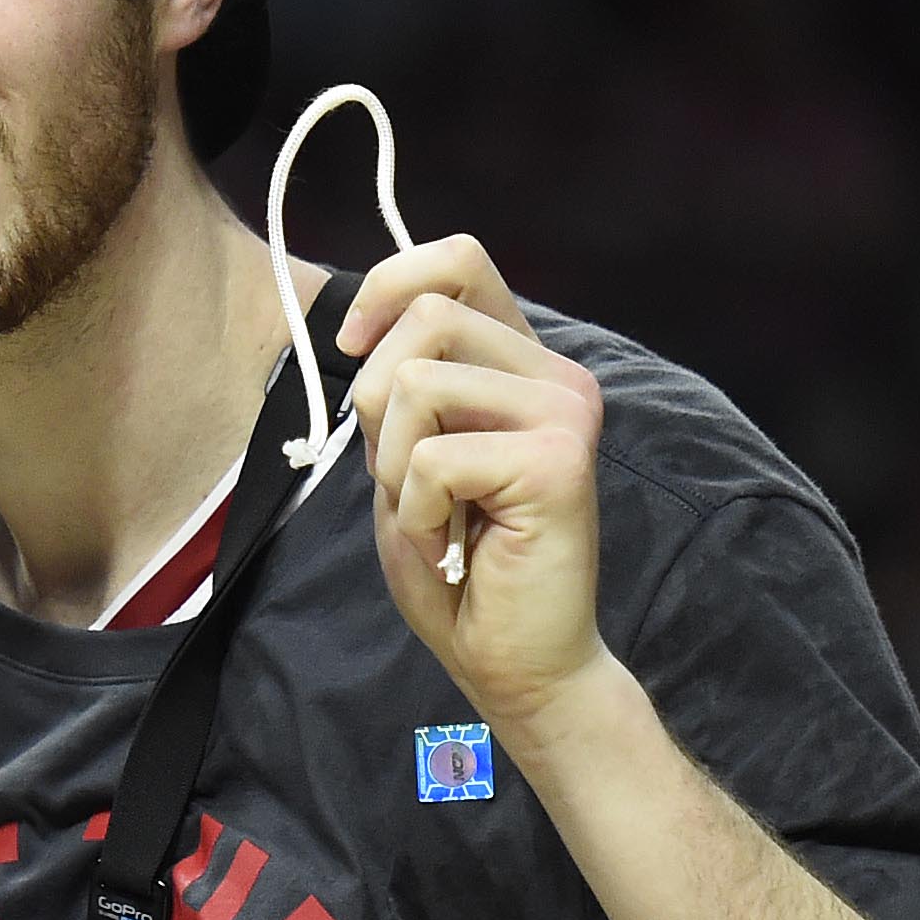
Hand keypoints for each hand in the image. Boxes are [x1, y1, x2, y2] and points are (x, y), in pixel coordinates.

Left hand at [338, 236, 608, 730]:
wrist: (512, 660)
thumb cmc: (455, 564)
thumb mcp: (405, 455)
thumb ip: (401, 386)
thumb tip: (361, 323)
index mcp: (521, 362)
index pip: (459, 259)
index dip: (388, 285)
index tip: (353, 347)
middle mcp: (557, 374)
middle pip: (423, 318)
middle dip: (378, 408)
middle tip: (412, 481)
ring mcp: (566, 412)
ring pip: (415, 384)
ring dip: (394, 467)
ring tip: (439, 514)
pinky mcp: (559, 461)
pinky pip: (430, 456)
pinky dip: (416, 511)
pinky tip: (456, 542)